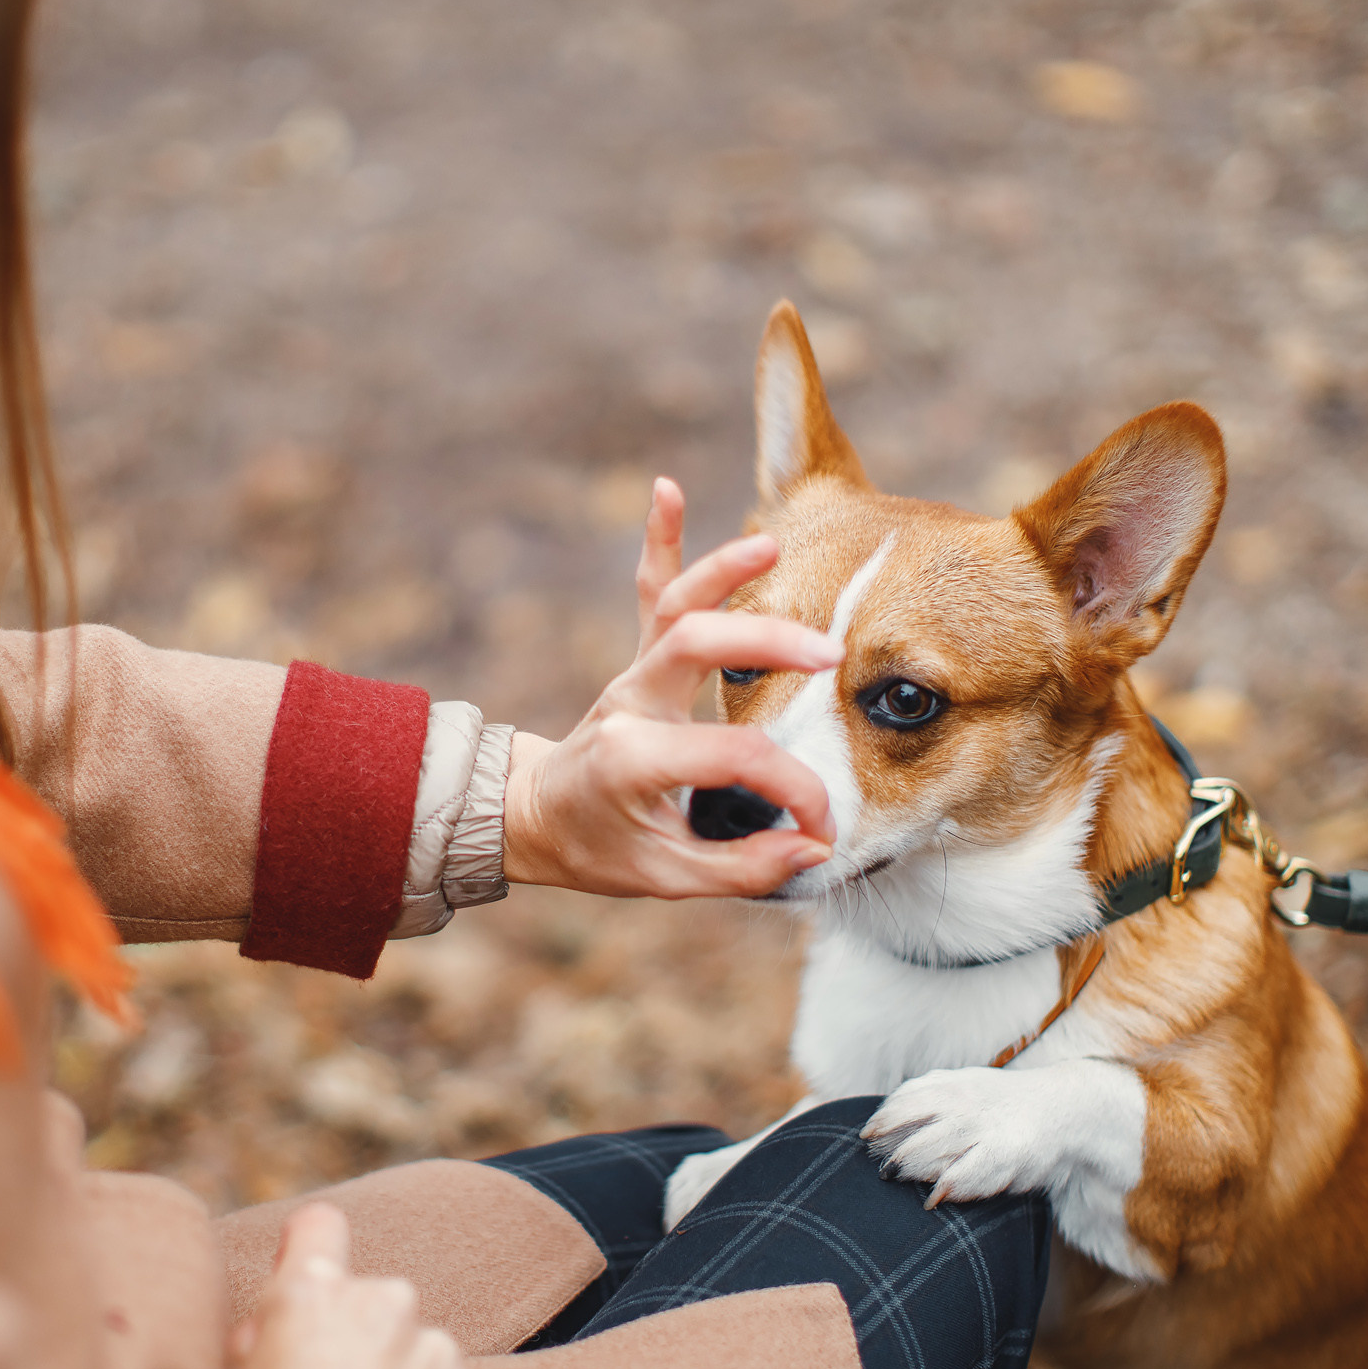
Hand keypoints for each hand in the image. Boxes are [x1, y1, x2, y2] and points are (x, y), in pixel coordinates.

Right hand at [223, 1204, 500, 1368]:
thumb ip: (264, 1345)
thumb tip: (269, 1341)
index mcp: (313, 1293)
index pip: (320, 1227)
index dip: (312, 1249)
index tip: (312, 1279)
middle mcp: (385, 1304)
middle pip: (376, 1306)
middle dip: (359, 1344)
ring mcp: (438, 1352)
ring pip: (423, 1357)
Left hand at [502, 478, 839, 897]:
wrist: (537, 817)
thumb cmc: (602, 849)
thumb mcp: (667, 879)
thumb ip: (740, 866)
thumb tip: (813, 852)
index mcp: (635, 759)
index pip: (735, 757)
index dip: (793, 792)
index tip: (822, 828)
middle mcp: (630, 703)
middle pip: (696, 646)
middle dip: (767, 642)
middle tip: (830, 657)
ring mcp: (633, 673)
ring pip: (673, 605)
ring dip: (721, 569)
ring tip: (770, 545)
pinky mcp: (638, 659)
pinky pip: (648, 591)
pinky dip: (658, 540)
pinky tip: (666, 489)